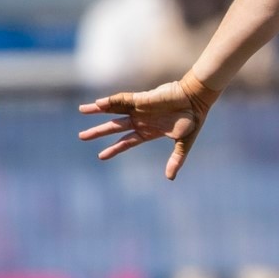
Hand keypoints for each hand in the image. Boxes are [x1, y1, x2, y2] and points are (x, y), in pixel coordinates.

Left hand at [79, 75, 217, 179]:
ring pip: (113, 110)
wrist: (197, 100)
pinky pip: (121, 100)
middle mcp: (141, 120)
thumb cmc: (193, 119)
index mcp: (149, 132)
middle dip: (98, 131)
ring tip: (81, 110)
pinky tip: (98, 103)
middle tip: (81, 136)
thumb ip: (176, 159)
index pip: (126, 142)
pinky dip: (110, 101)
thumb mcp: (183, 143)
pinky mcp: (141, 99)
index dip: (114, 149)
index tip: (100, 156)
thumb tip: (170, 178)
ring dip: (97, 110)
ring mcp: (139, 108)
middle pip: (114, 127)